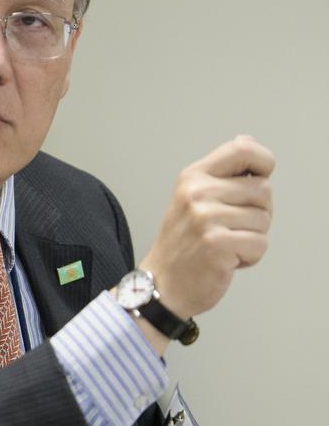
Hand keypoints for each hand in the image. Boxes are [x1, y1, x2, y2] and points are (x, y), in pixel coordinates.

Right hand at [140, 135, 273, 325]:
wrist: (162, 284)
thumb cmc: (182, 243)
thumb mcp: (192, 197)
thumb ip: (221, 172)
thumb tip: (247, 141)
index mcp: (192, 177)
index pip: (243, 150)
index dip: (263, 163)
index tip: (257, 179)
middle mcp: (197, 192)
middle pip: (263, 190)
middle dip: (258, 213)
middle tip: (230, 227)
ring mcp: (205, 217)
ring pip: (264, 220)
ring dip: (252, 238)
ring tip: (225, 244)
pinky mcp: (216, 243)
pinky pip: (260, 244)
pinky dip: (250, 257)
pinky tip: (227, 259)